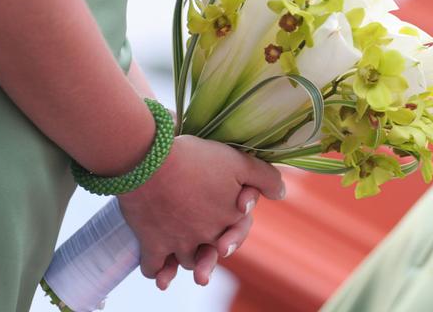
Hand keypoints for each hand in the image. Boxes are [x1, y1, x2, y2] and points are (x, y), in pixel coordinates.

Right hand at [118, 135, 283, 285]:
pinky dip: (157, 271)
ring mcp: (178, 242)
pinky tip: (158, 273)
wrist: (151, 162)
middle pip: (212, 250)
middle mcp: (206, 236)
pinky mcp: (152, 243)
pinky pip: (153, 266)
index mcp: (229, 219)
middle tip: (210, 264)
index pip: (238, 231)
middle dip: (213, 255)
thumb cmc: (197, 159)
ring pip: (186, 261)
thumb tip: (281, 194)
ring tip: (184, 270)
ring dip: (187, 264)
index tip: (229, 228)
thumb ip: (264, 178)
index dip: (234, 232)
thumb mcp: (238, 161)